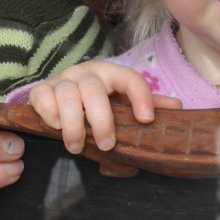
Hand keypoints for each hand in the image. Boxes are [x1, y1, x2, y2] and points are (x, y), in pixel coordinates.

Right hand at [28, 60, 181, 154]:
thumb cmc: (98, 102)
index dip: (141, 96)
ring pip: (68, 95)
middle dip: (101, 120)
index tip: (146, 120)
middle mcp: (86, 72)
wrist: (61, 96)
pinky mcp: (42, 89)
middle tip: (107, 145)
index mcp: (111, 73)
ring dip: (73, 124)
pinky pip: (42, 97)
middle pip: (94, 91)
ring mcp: (62, 79)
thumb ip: (145, 104)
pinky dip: (48, 113)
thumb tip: (178, 107)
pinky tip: (55, 127)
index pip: (129, 78)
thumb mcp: (122, 102)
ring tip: (77, 146)